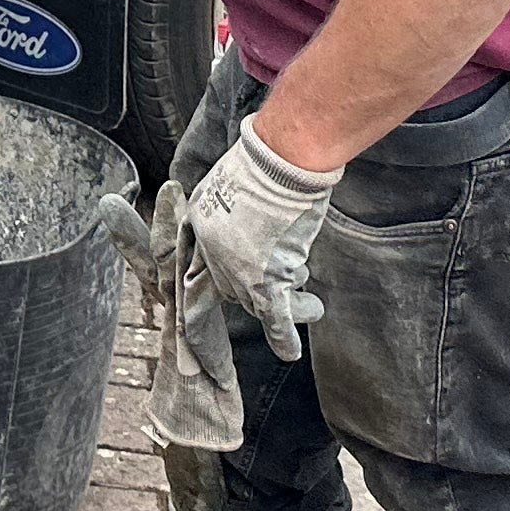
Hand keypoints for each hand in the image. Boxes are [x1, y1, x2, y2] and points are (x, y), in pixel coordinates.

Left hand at [183, 125, 340, 362]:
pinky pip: (275, 319)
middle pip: (232, 286)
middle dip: (259, 288)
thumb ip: (238, 202)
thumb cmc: (269, 159)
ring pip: (258, 302)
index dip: (227, 275)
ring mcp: (237, 268)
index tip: (233, 288)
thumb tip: (256, 214)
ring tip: (309, 304)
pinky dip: (284, 336)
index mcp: (200, 220)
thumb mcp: (237, 177)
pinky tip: (290, 351)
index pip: (207, 262)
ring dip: (288, 305)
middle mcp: (211, 249)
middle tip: (290, 284)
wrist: (283, 159)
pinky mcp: (266, 281)